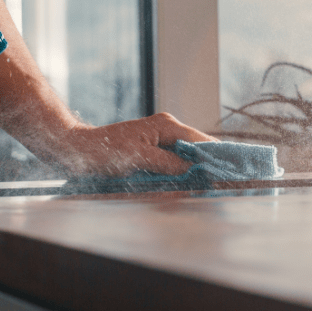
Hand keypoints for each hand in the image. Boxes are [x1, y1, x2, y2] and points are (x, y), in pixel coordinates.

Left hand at [50, 113, 217, 176]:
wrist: (78, 151)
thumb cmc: (105, 151)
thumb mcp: (139, 159)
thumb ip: (169, 163)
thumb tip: (194, 169)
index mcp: (166, 125)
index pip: (201, 140)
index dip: (217, 154)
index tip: (233, 168)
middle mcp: (166, 129)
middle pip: (197, 148)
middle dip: (210, 164)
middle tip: (227, 181)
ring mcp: (160, 139)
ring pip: (187, 156)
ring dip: (197, 170)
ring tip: (213, 185)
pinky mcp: (153, 150)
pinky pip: (175, 161)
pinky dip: (183, 172)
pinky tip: (190, 183)